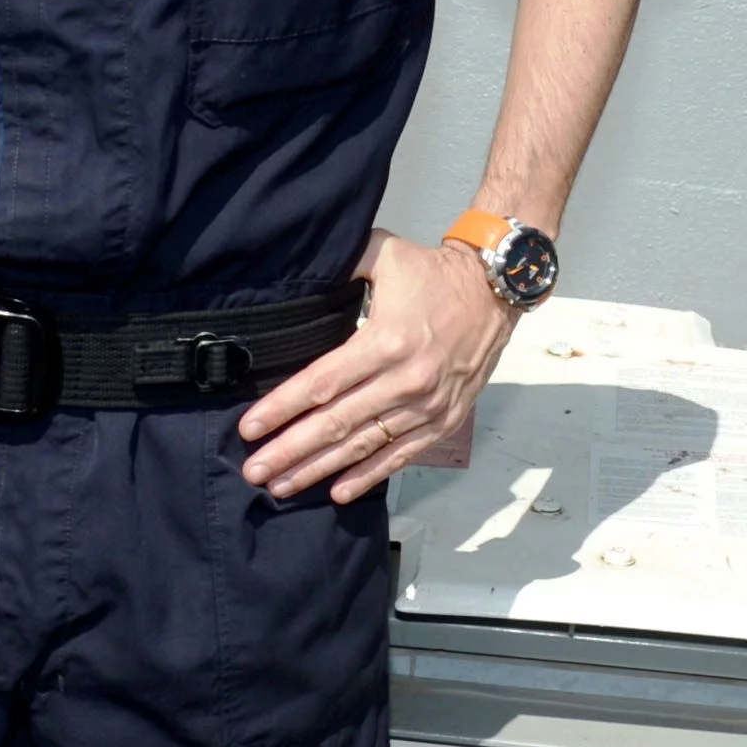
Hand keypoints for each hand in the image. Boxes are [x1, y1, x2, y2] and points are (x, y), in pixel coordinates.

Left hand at [237, 225, 514, 502]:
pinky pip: (401, 454)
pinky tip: (338, 491)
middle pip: (336, 423)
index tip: (250, 428)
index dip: (282, 408)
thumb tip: (300, 268)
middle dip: (290, 451)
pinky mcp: (443, 420)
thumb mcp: (386, 254)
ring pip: (363, 445)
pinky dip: (369, 475)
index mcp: (386, 341)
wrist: (497, 292)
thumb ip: (342, 263)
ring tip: (283, 486)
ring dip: (320, 469)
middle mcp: (405, 380)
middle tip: (254, 470)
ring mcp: (426, 405)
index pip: (322, 383)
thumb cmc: (436, 275)